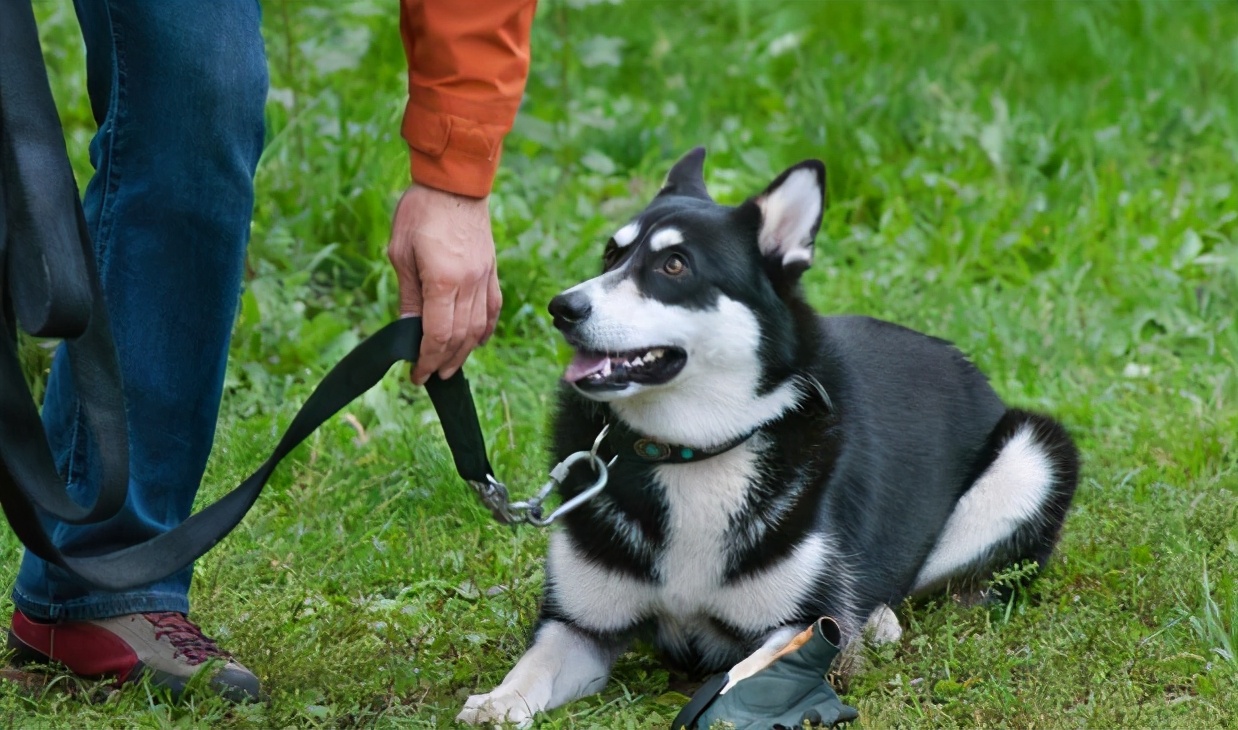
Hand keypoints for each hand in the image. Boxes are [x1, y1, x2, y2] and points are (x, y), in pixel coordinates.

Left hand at [387, 185, 501, 383]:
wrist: (455, 182)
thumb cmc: (421, 211)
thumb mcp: (401, 253)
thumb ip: (408, 295)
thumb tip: (407, 329)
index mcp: (443, 280)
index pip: (438, 334)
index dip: (427, 360)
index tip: (417, 375)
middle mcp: (469, 284)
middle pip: (460, 337)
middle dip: (445, 361)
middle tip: (430, 376)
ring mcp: (484, 277)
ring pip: (479, 327)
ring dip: (464, 352)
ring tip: (450, 365)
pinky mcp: (491, 270)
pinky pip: (492, 308)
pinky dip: (485, 329)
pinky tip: (475, 341)